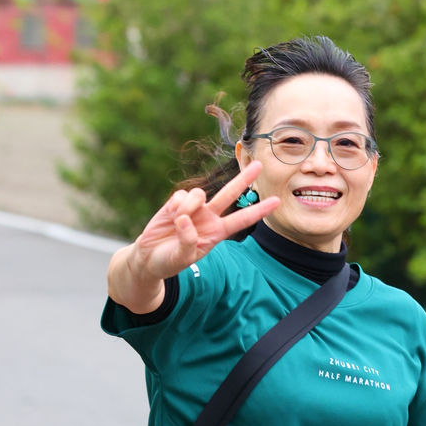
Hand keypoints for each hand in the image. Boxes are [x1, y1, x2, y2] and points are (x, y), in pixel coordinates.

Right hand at [130, 161, 279, 283]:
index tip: (277, 201)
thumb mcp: (181, 258)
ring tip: (178, 221)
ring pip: (200, 193)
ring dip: (189, 206)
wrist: (148, 257)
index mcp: (217, 233)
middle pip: (230, 193)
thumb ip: (187, 241)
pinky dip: (176, 205)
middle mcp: (209, 218)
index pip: (242, 219)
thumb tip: (186, 218)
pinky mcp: (176, 203)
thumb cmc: (169, 261)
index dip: (259, 210)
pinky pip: (182, 195)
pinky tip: (170, 216)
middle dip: (244, 178)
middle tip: (259, 163)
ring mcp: (194, 209)